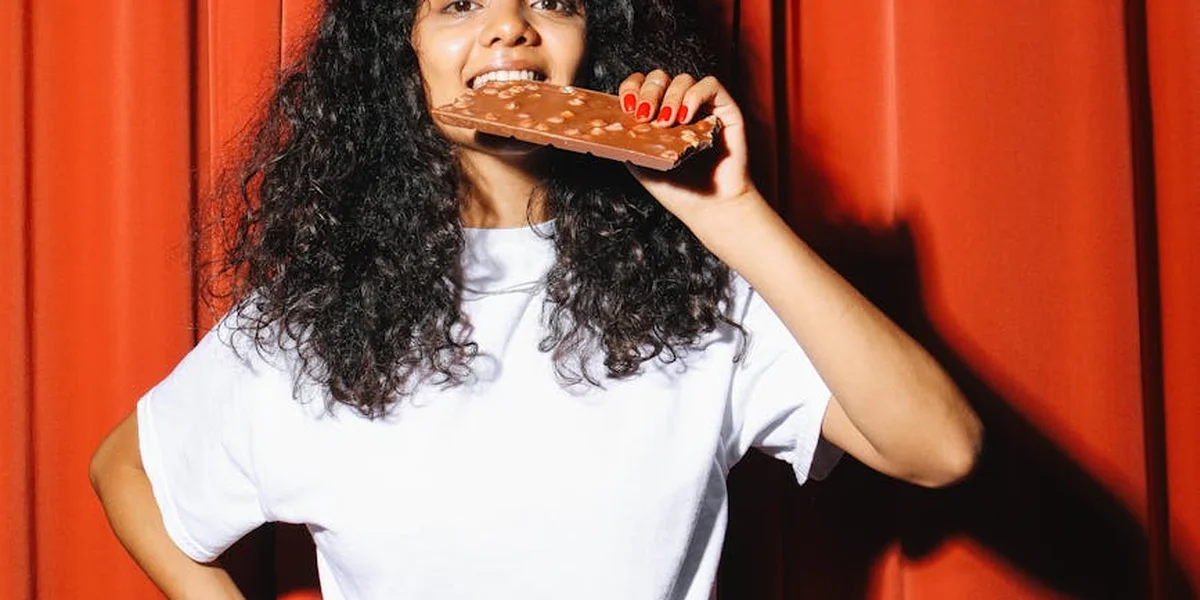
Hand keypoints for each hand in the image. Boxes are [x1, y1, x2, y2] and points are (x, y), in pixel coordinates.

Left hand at [617, 70, 759, 224]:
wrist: (709, 208)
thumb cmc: (678, 189)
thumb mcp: (640, 163)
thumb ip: (626, 140)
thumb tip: (607, 122)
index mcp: (656, 115)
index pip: (640, 85)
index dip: (631, 87)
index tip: (627, 106)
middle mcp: (678, 107)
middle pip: (659, 77)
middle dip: (648, 92)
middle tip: (645, 116)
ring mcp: (702, 107)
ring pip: (683, 79)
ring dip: (670, 97)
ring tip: (667, 123)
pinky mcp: (725, 109)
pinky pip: (710, 84)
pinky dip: (695, 95)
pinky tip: (686, 116)